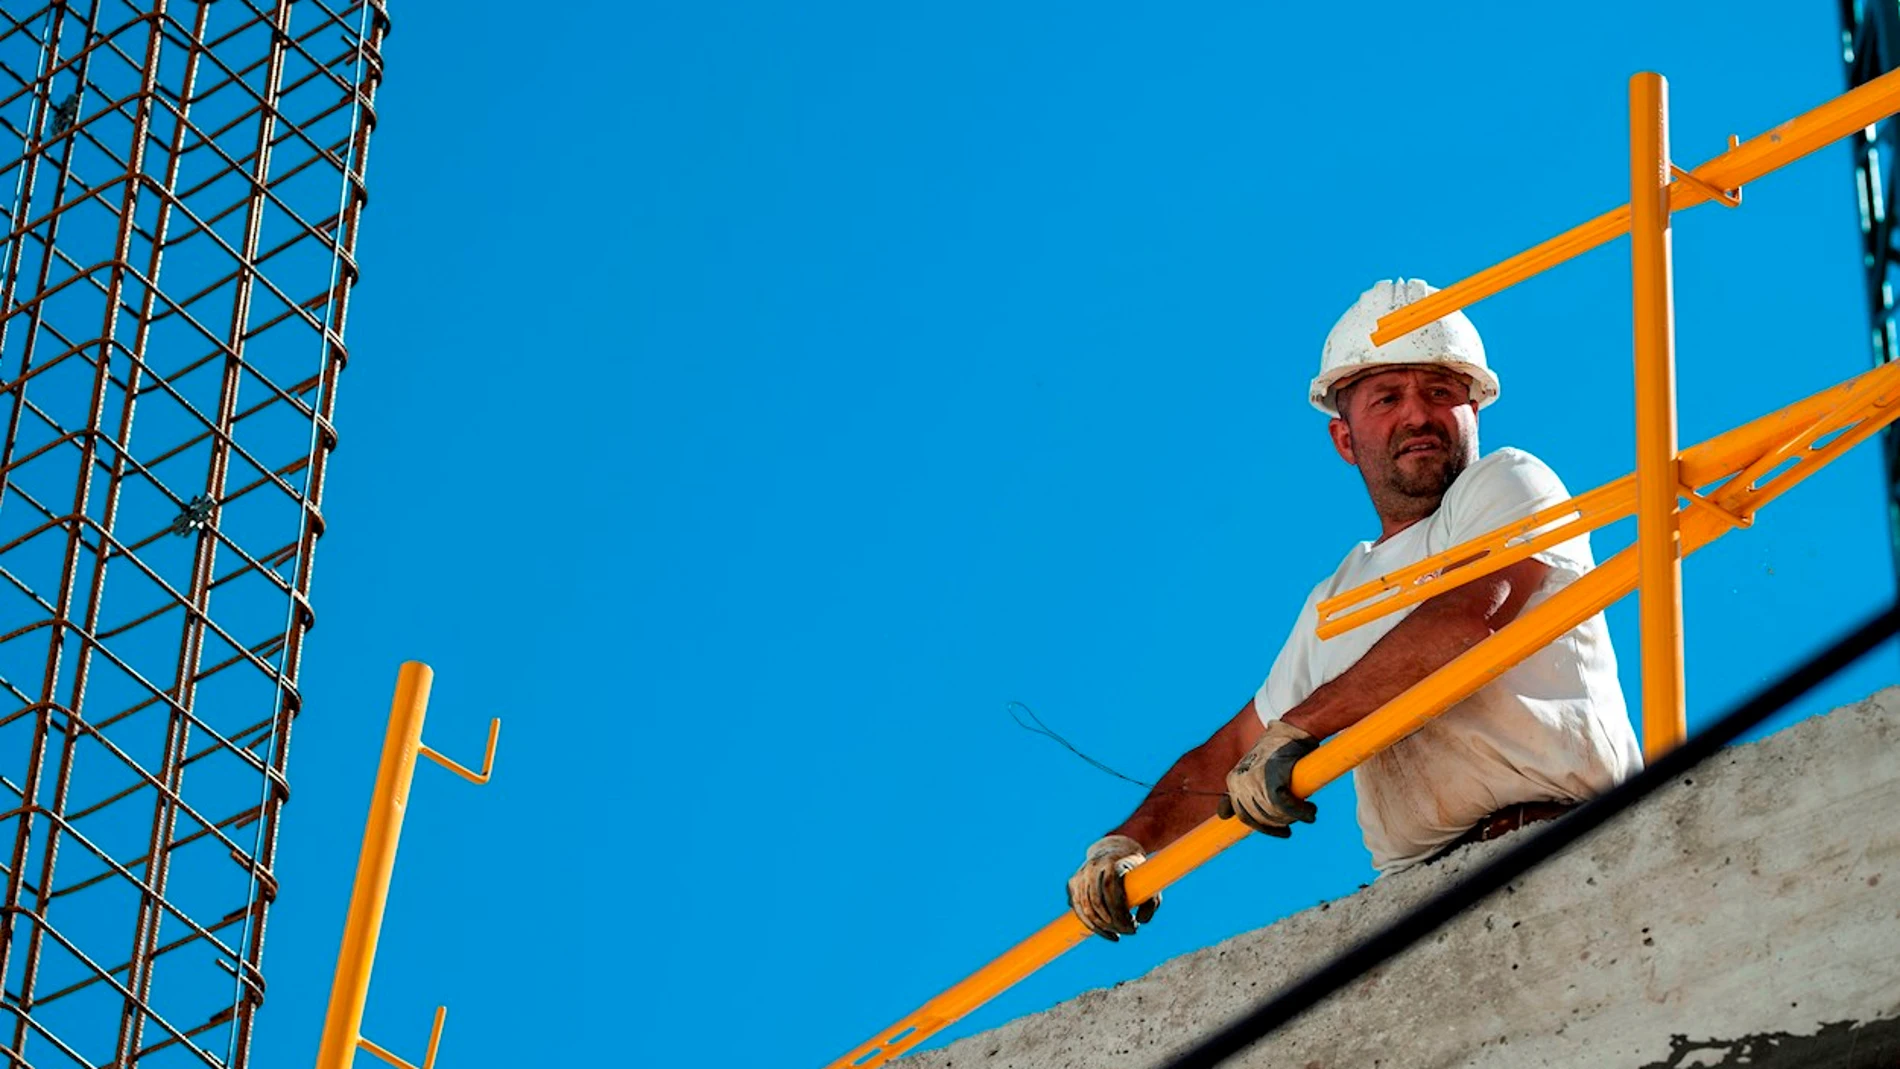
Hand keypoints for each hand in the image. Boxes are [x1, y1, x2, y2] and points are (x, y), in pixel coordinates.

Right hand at [1066, 834, 1160, 940]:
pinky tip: (1105, 932)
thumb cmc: (1134, 870)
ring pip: (1084, 908)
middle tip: (1128, 931)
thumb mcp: (1150, 880)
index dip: (1118, 910)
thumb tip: (1141, 921)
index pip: (1109, 887)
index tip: (1132, 924)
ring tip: (1118, 934)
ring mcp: (1080, 875)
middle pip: (1096, 901)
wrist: (1114, 850)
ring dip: (1101, 927)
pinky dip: (1090, 925)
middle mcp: (1092, 867)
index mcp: (1111, 862)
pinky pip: (1078, 909)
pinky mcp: (1073, 884)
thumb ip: (1151, 901)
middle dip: (1112, 922)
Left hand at [1218, 719, 1318, 835]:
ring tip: (1308, 812)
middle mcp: (1239, 783)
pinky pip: (1285, 807)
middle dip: (1281, 824)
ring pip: (1273, 814)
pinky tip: (1311, 812)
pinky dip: (1301, 812)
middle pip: (1260, 818)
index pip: (1242, 816)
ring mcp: (1254, 781)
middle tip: (1297, 820)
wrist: (1292, 729)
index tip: (1282, 832)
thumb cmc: (1275, 751)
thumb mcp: (1250, 769)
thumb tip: (1223, 816)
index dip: (1263, 827)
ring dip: (1293, 818)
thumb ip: (1239, 792)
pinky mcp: (1272, 779)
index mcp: (1233, 781)